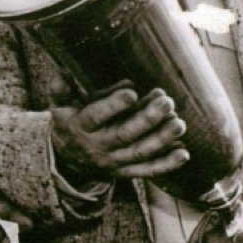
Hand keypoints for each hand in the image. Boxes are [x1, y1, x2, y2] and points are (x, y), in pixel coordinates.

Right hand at [51, 86, 188, 187]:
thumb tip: (65, 71)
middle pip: (124, 135)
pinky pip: (147, 171)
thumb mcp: (58, 105)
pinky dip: (166, 164)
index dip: (113, 105)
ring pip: (139, 153)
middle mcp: (98, 146)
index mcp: (81, 126)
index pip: (96, 116)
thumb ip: (61, 89)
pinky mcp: (125, 171)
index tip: (132, 92)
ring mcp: (114, 161)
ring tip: (179, 123)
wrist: (66, 158)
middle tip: (166, 102)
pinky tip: (183, 153)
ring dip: (161, 140)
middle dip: (147, 119)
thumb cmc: (68, 121)